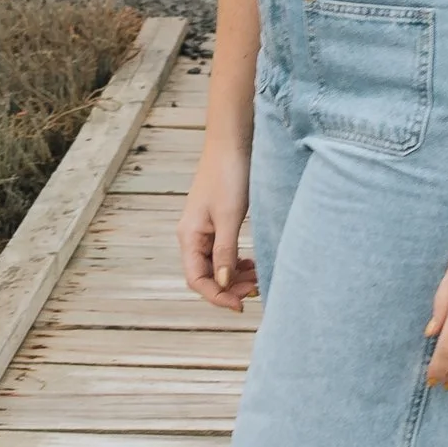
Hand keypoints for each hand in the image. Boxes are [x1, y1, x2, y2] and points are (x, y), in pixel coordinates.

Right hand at [179, 140, 257, 310]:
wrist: (233, 141)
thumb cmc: (229, 174)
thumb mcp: (229, 217)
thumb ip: (225, 253)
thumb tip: (223, 285)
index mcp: (189, 236)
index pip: (196, 279)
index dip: (217, 296)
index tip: (242, 305)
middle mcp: (193, 235)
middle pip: (205, 275)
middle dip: (229, 288)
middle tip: (257, 291)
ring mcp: (205, 228)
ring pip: (216, 265)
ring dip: (235, 276)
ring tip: (258, 279)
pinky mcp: (218, 220)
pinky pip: (223, 251)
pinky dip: (238, 262)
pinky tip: (253, 263)